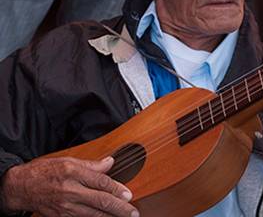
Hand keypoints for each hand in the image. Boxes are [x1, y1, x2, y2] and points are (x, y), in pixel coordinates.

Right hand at [0, 156, 137, 216]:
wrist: (20, 187)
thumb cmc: (44, 171)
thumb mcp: (67, 161)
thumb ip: (91, 164)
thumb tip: (111, 162)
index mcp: (73, 172)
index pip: (101, 182)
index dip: (117, 189)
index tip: (129, 194)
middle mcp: (70, 190)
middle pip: (100, 200)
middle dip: (119, 208)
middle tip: (133, 212)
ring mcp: (65, 206)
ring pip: (93, 214)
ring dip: (110, 216)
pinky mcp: (61, 216)